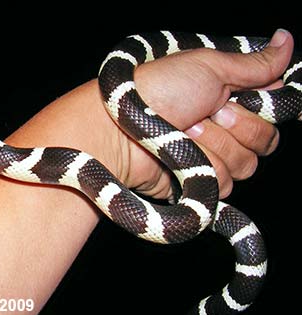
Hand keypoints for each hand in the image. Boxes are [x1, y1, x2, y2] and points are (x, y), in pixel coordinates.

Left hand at [117, 29, 293, 198]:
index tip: (241, 101)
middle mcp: (225, 129)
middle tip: (208, 113)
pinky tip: (182, 153)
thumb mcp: (209, 66)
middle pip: (265, 141)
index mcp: (230, 97)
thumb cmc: (158, 91)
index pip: (273, 111)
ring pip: (246, 164)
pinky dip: (204, 167)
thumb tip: (287, 42)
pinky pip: (225, 183)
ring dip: (216, 146)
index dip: (263, 110)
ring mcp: (213, 156)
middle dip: (237, 126)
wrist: (119, 130)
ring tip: (186, 131)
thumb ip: (253, 63)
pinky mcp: (200, 180)